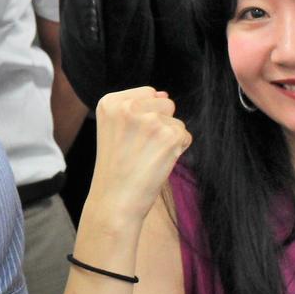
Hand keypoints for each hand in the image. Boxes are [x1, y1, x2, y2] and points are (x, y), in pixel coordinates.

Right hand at [87, 88, 190, 230]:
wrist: (114, 200)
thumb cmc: (115, 168)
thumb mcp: (114, 129)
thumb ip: (137, 107)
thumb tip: (165, 94)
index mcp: (109, 102)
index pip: (147, 93)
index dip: (144, 117)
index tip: (129, 137)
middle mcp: (127, 106)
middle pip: (165, 103)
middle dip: (160, 123)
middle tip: (140, 148)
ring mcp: (149, 120)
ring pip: (176, 121)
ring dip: (168, 138)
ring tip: (147, 156)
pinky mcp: (168, 136)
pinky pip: (185, 135)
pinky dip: (177, 150)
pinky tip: (158, 162)